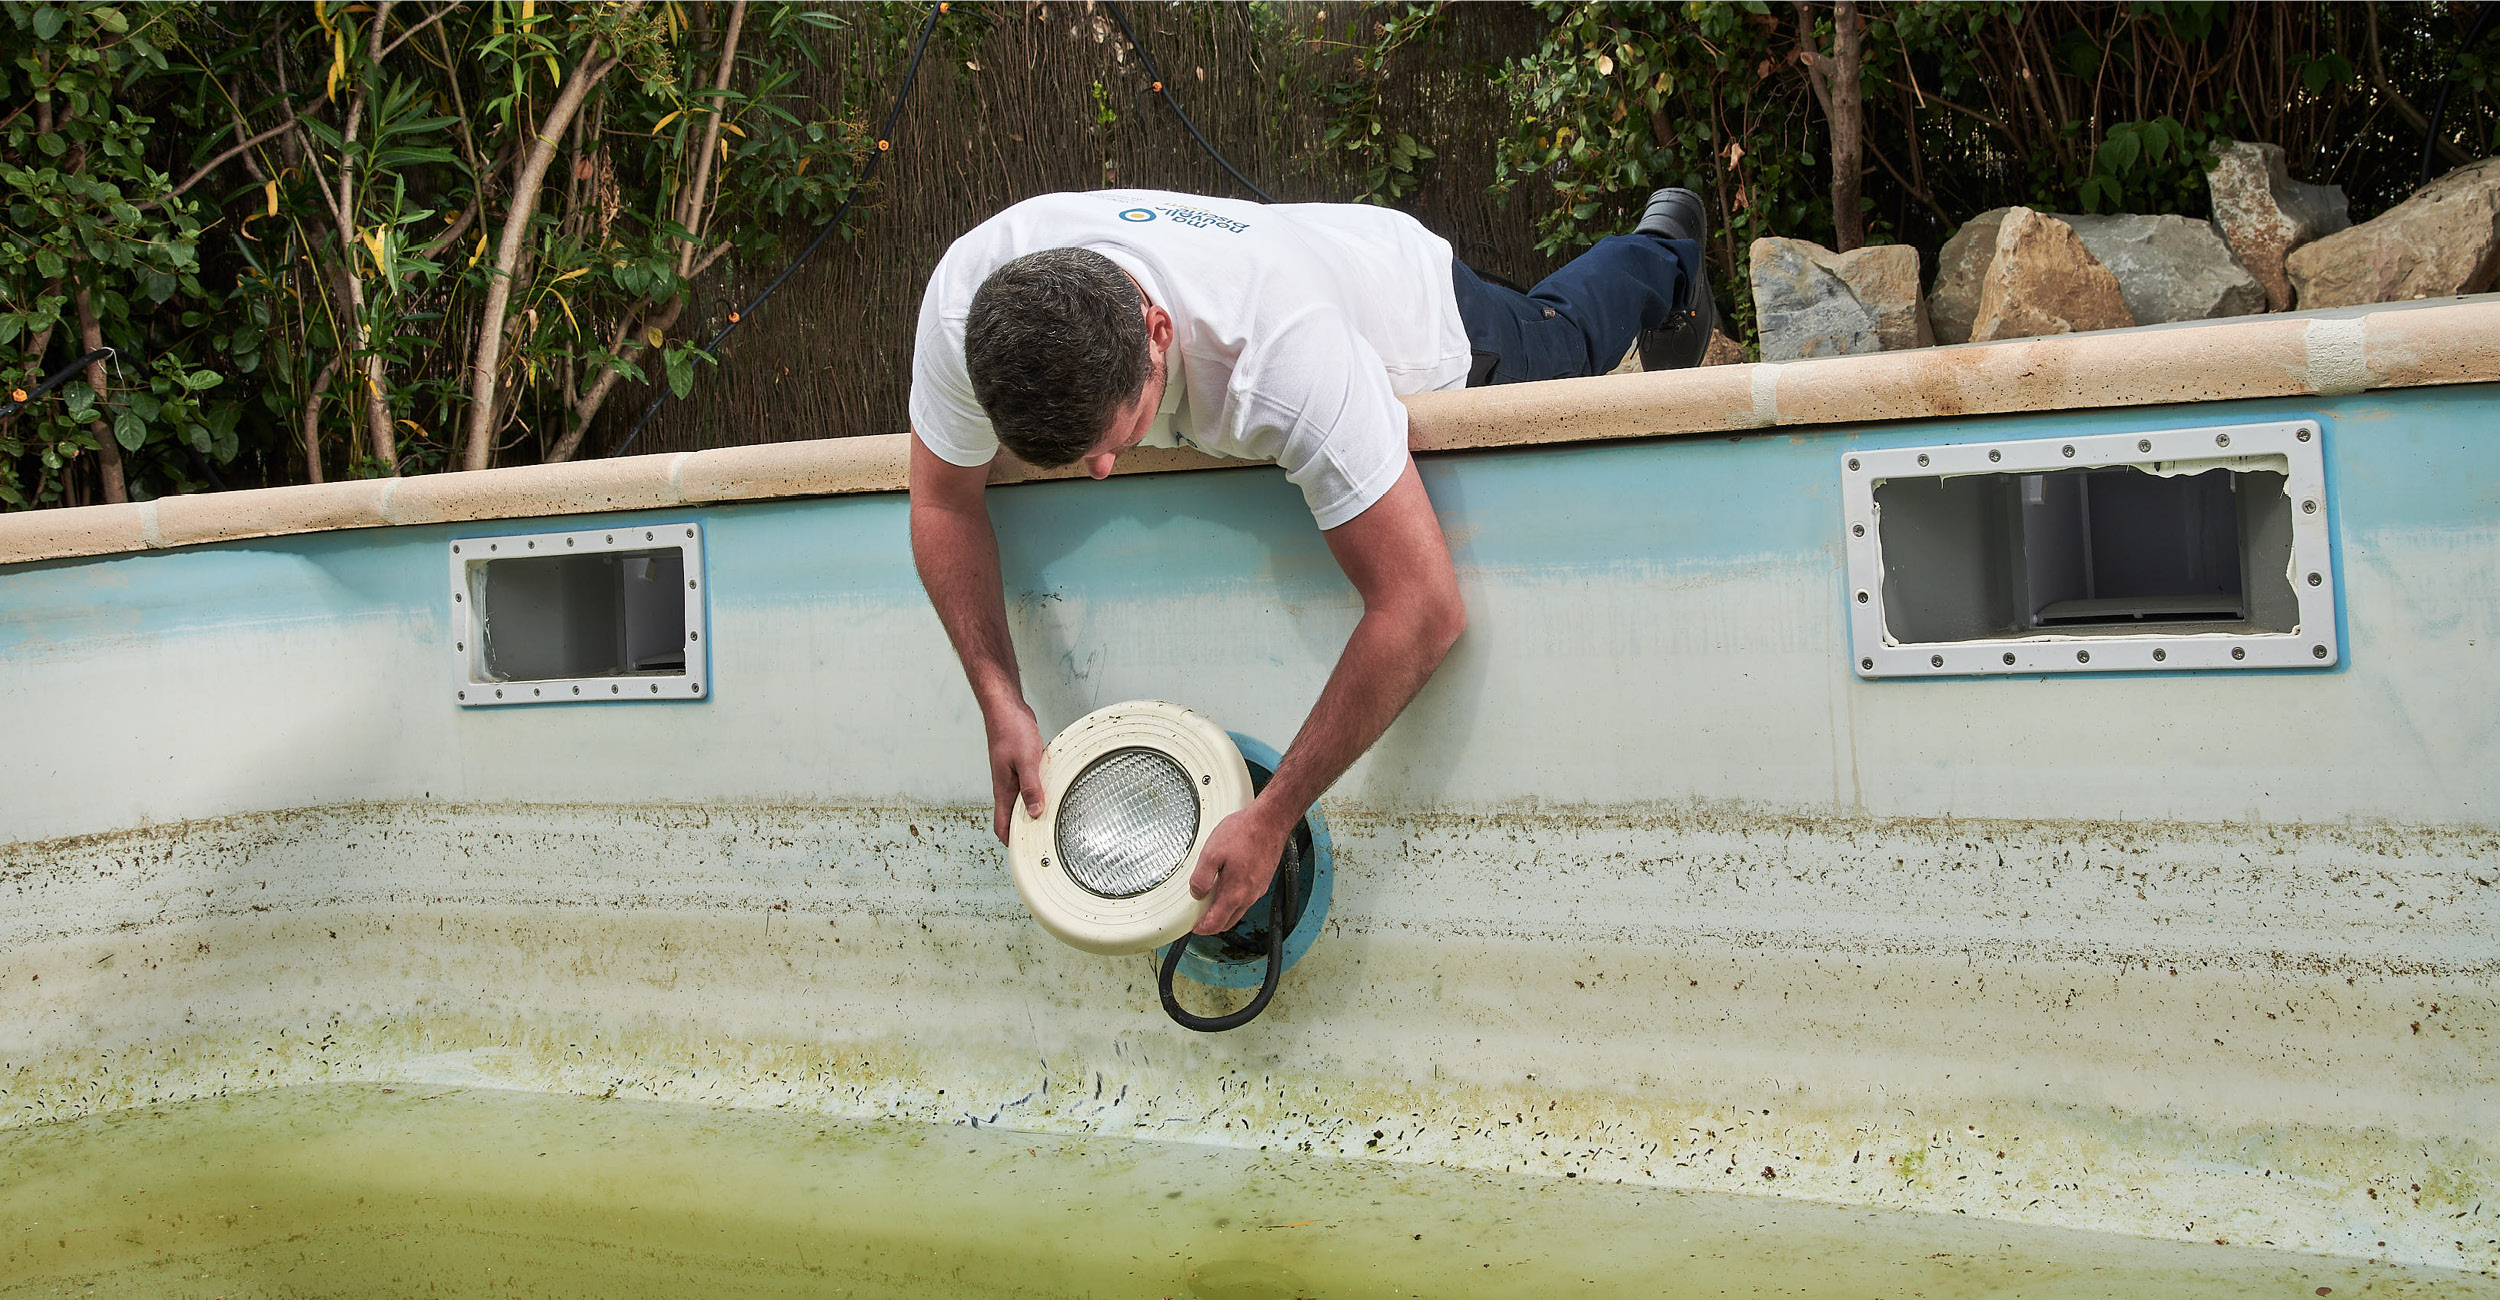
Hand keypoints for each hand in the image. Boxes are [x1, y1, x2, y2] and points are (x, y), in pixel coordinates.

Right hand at [985, 702, 1043, 843]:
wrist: (1005, 708)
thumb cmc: (1010, 730)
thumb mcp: (1025, 760)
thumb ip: (1030, 787)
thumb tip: (1035, 812)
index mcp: (1002, 789)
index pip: (1001, 825)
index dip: (1010, 842)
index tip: (1025, 855)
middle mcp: (1005, 786)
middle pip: (1012, 818)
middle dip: (1025, 831)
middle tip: (1044, 841)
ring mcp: (1011, 777)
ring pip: (1021, 802)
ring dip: (1033, 812)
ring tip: (1051, 820)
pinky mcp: (1019, 767)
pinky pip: (1027, 787)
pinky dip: (1038, 794)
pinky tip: (1051, 792)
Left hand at [1188, 806, 1289, 933]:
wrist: (1270, 821)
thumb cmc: (1244, 833)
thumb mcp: (1211, 853)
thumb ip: (1201, 878)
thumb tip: (1196, 893)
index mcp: (1235, 893)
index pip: (1217, 923)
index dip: (1203, 929)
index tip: (1194, 927)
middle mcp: (1250, 895)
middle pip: (1229, 921)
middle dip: (1213, 924)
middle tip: (1200, 918)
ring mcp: (1258, 888)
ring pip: (1239, 910)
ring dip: (1224, 912)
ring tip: (1211, 901)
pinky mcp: (1263, 880)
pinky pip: (1247, 898)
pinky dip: (1235, 900)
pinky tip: (1227, 886)